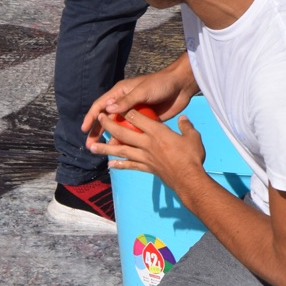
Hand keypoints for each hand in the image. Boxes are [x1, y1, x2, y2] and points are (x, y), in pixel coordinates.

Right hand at [80, 63, 197, 142]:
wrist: (181, 86)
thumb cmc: (160, 84)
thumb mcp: (143, 91)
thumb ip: (127, 101)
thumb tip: (108, 110)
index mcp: (120, 93)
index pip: (101, 105)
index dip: (91, 117)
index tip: (85, 129)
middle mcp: (124, 103)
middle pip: (107, 119)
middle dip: (97, 131)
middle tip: (90, 145)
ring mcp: (134, 113)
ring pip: (119, 128)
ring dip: (111, 138)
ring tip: (103, 151)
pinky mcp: (145, 121)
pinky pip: (132, 132)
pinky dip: (127, 141)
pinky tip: (122, 151)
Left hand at [89, 107, 208, 190]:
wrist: (190, 179)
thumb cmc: (192, 157)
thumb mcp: (193, 137)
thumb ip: (186, 126)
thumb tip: (183, 119)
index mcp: (157, 133)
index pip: (137, 118)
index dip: (126, 111)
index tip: (118, 106)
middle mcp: (147, 144)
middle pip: (124, 133)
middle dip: (110, 125)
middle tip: (99, 119)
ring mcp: (145, 157)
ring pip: (121, 150)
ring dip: (106, 148)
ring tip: (92, 147)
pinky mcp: (147, 168)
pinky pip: (130, 166)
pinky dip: (120, 165)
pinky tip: (111, 165)